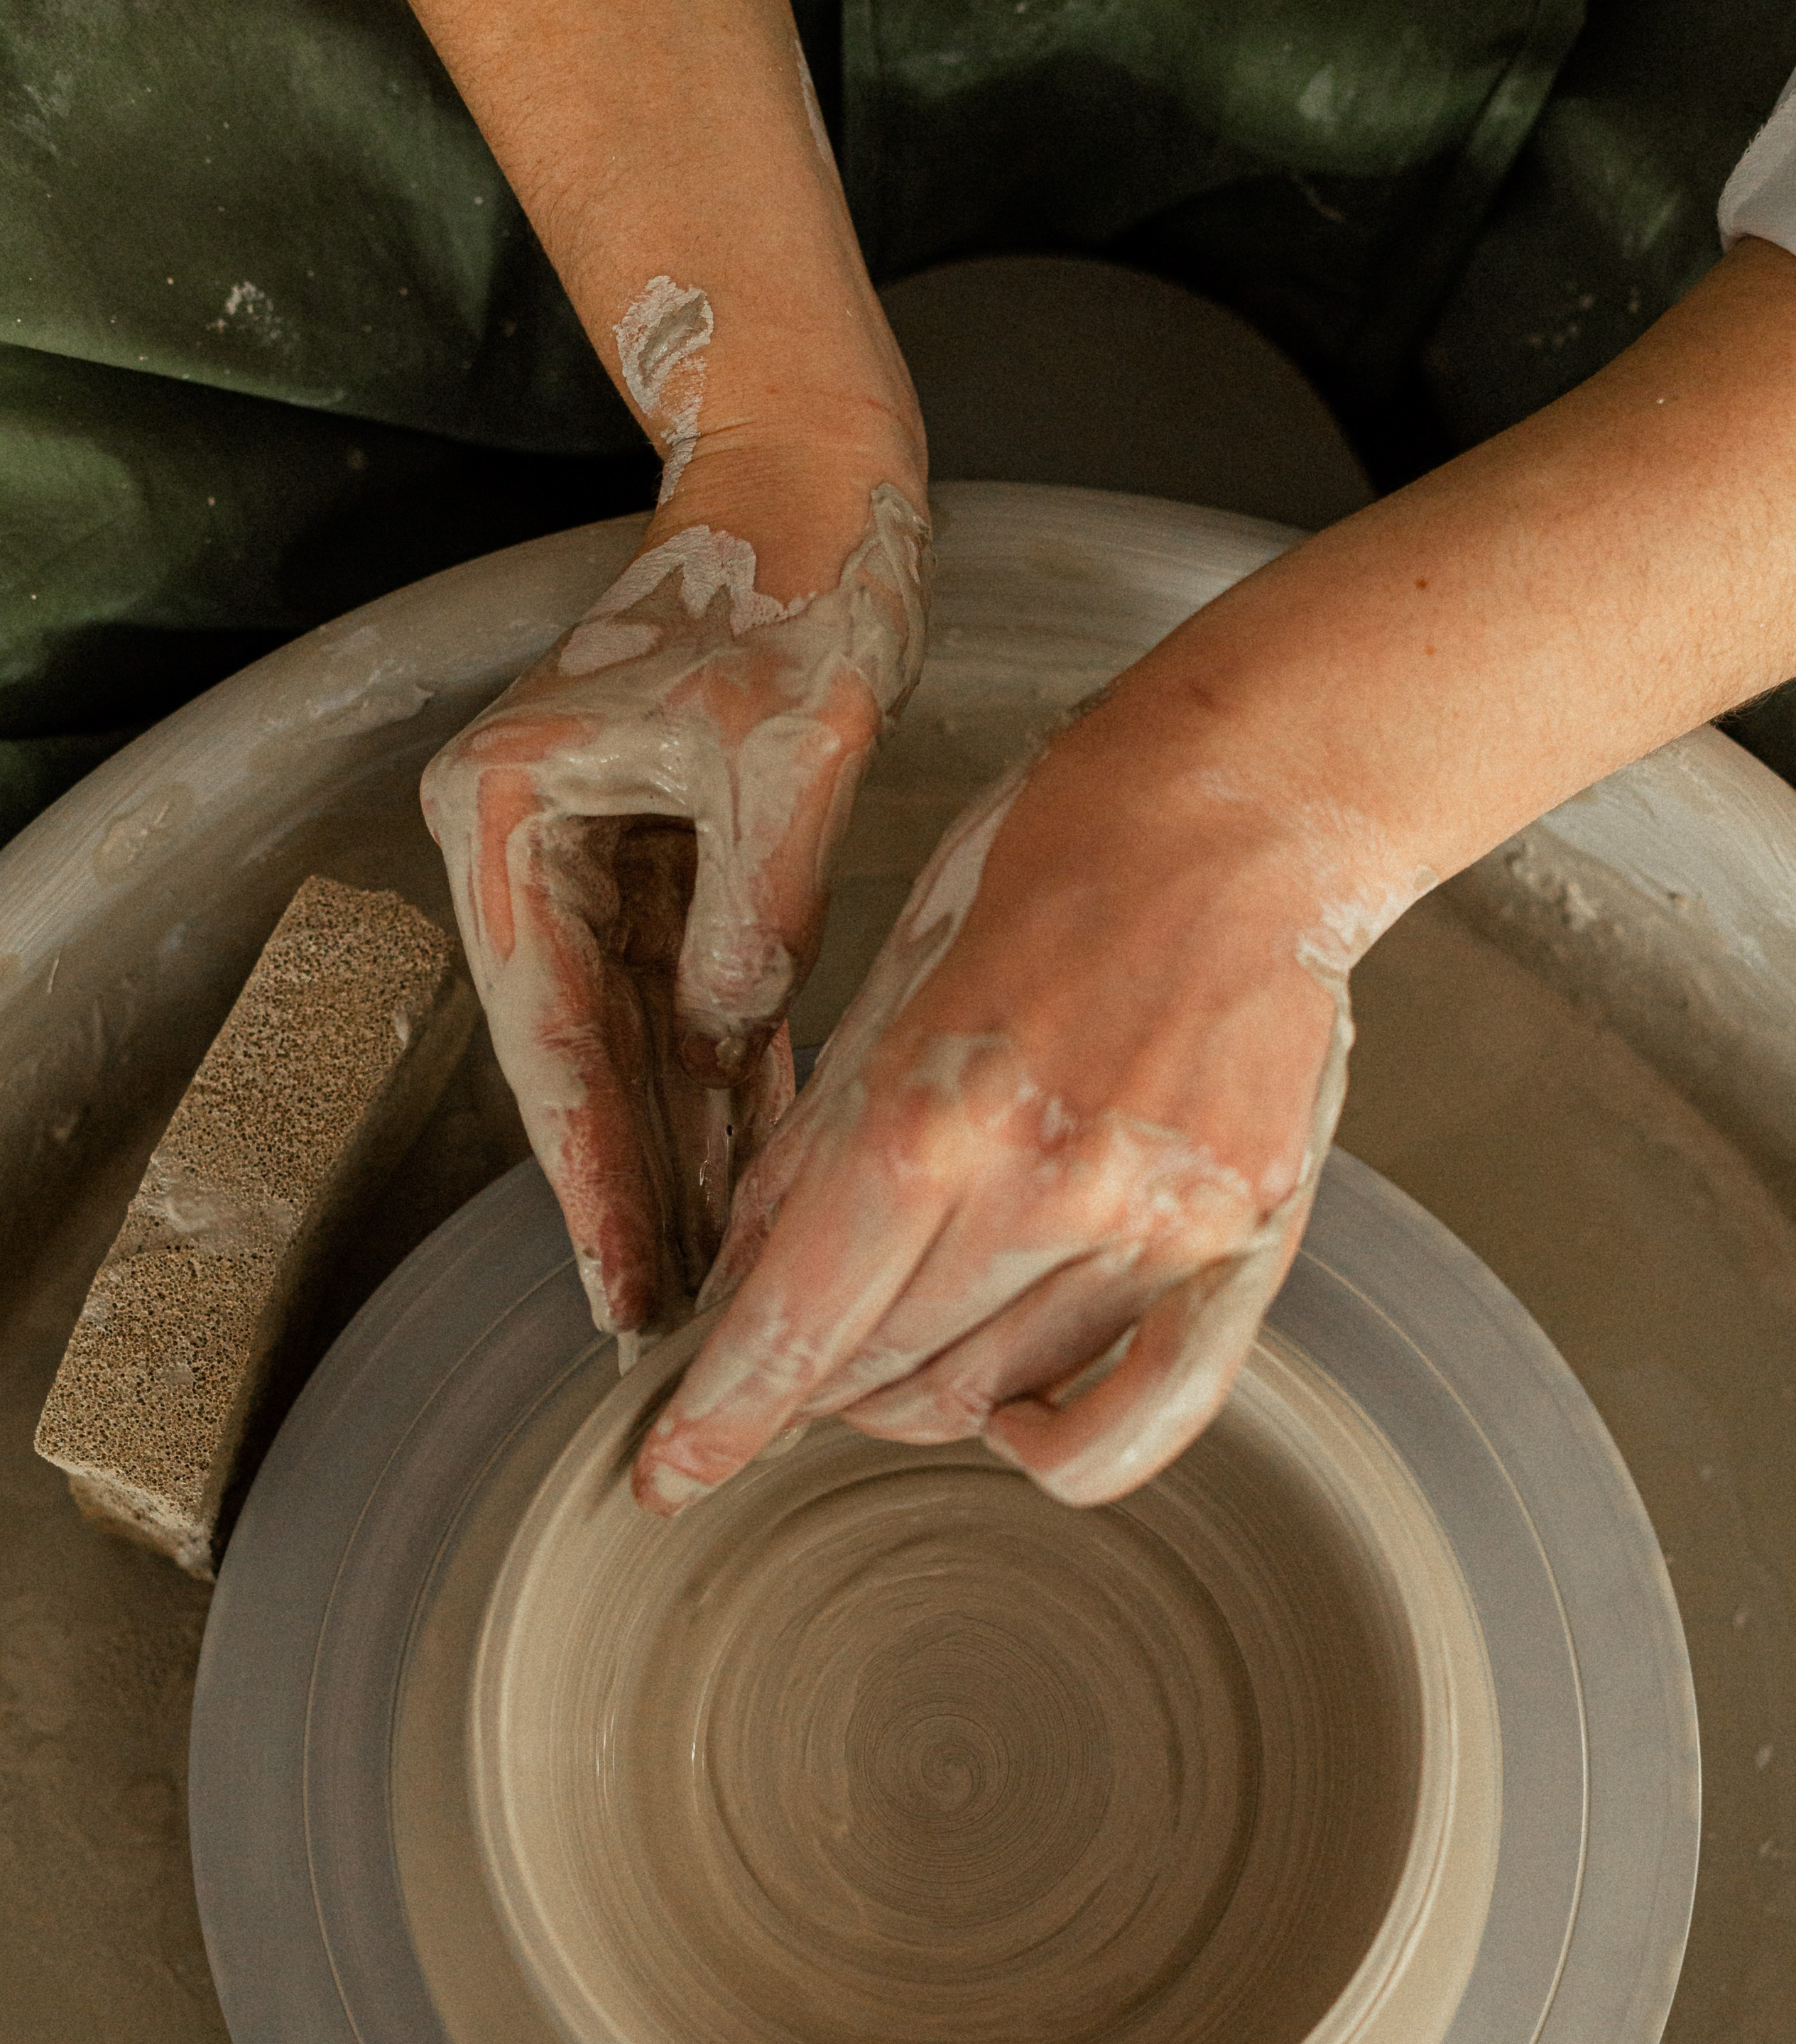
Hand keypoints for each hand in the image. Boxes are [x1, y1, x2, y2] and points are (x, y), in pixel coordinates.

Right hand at [420, 468, 928, 1343]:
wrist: (811, 481)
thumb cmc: (793, 580)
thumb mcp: (780, 748)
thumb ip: (751, 908)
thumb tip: (731, 1039)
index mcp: (503, 812)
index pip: (547, 1033)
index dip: (590, 1170)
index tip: (619, 1285)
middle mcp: (526, 850)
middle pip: (577, 1061)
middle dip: (626, 1194)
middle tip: (661, 1330)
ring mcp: (591, 863)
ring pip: (632, 1049)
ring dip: (675, 1160)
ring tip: (708, 1286)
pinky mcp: (661, 867)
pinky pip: (689, 1005)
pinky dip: (724, 1087)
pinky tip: (750, 1176)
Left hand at [630, 663, 1373, 1511]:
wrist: (1246, 813)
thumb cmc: (1059, 860)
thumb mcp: (893, 978)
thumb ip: (819, 1146)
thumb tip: (746, 1282)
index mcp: (934, 1111)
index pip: (798, 1323)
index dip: (722, 1416)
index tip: (671, 1470)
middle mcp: (1047, 1186)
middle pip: (882, 1370)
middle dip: (814, 1385)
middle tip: (800, 1359)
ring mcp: (1156, 1225)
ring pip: (991, 1396)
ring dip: (920, 1395)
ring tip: (906, 1340)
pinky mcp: (1245, 1242)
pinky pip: (1147, 1417)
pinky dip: (1066, 1448)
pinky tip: (1019, 1424)